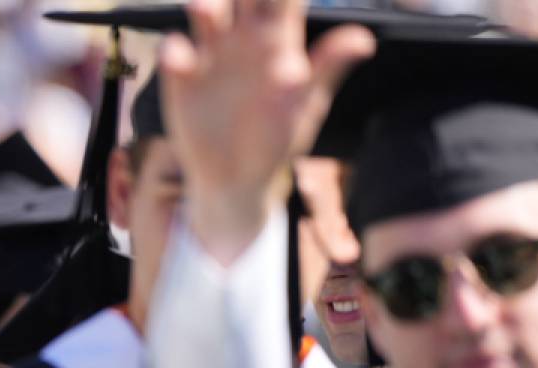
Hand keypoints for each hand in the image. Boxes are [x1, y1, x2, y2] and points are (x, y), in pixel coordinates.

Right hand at [159, 0, 374, 259]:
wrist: (236, 180)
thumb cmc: (277, 140)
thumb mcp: (308, 104)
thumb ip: (328, 66)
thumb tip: (364, 39)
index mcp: (279, 40)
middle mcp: (244, 40)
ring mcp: (211, 56)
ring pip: (206, 12)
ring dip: (205, 6)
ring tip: (205, 10)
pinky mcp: (181, 77)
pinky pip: (173, 51)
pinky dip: (173, 50)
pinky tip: (180, 59)